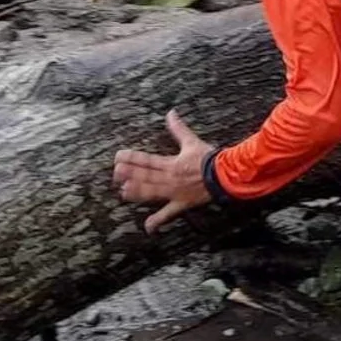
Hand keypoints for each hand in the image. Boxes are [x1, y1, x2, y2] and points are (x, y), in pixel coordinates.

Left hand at [113, 110, 213, 233]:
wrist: (225, 174)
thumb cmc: (210, 158)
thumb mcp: (192, 141)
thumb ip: (178, 129)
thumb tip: (170, 113)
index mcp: (171, 163)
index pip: (147, 160)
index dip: (132, 158)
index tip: (118, 157)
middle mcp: (169, 178)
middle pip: (146, 176)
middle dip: (129, 175)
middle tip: (115, 174)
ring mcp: (174, 192)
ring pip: (152, 193)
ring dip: (137, 193)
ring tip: (123, 193)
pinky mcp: (182, 203)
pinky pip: (168, 214)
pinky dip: (159, 221)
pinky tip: (148, 227)